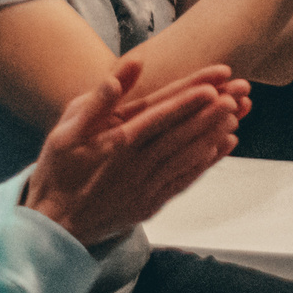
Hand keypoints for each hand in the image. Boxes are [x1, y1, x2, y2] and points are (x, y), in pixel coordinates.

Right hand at [23, 57, 243, 243]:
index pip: (160, 114)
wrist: (53, 225)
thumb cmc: (58, 171)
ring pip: (187, 155)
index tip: (214, 83)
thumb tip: (129, 66)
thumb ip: (100, 98)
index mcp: (116, 142)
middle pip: (181, 132)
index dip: (189, 98)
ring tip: (237, 114)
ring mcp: (145, 186)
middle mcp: (136, 164)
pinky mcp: (150, 204)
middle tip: (239, 92)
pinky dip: (204, 163)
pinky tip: (221, 146)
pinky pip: (183, 181)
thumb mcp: (67, 130)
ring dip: (213, 133)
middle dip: (212, 111)